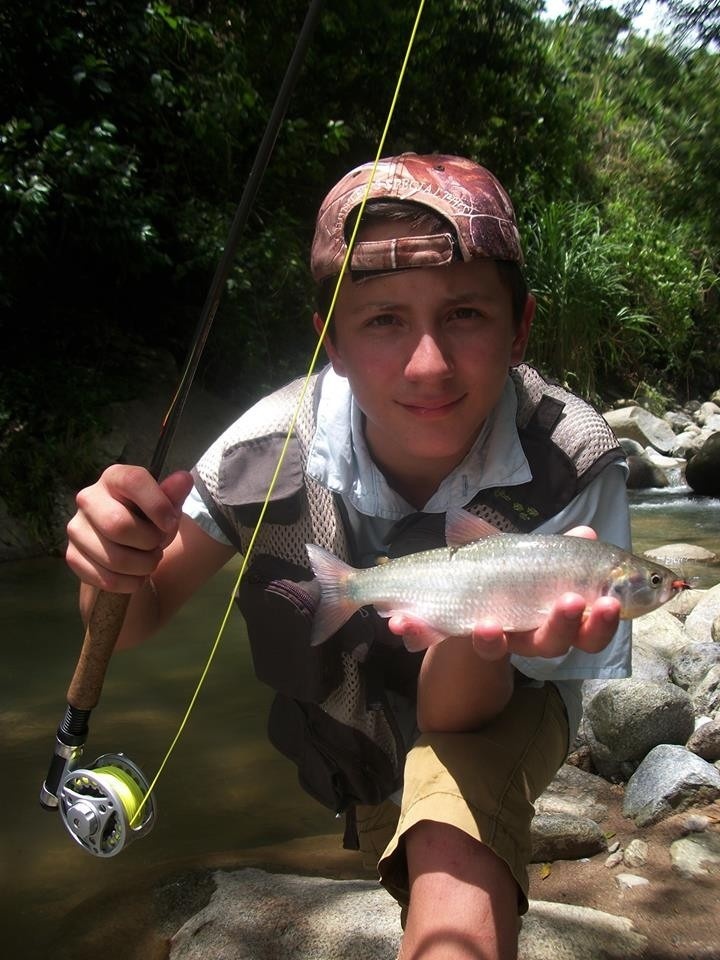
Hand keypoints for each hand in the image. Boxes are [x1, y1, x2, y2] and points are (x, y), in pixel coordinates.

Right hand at [65, 464, 193, 592]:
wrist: (125, 545)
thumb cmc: (148, 518)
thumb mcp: (165, 506)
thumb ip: (173, 495)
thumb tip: (184, 479)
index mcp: (114, 478)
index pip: (133, 481)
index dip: (157, 504)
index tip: (171, 522)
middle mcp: (88, 498)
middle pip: (119, 525)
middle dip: (149, 542)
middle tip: (158, 546)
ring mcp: (76, 529)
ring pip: (115, 558)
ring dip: (143, 566)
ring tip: (150, 561)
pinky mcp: (72, 556)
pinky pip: (106, 579)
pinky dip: (130, 583)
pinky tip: (136, 576)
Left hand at [387, 526, 620, 658]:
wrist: (460, 601)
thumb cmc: (509, 579)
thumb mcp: (534, 560)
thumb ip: (560, 550)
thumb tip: (587, 531)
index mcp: (553, 616)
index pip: (589, 628)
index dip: (602, 621)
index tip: (610, 602)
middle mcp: (524, 635)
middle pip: (553, 643)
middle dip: (564, 624)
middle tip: (572, 602)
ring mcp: (487, 638)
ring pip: (494, 648)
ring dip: (490, 638)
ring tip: (486, 624)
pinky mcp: (447, 633)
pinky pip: (432, 636)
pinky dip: (420, 630)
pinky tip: (405, 619)